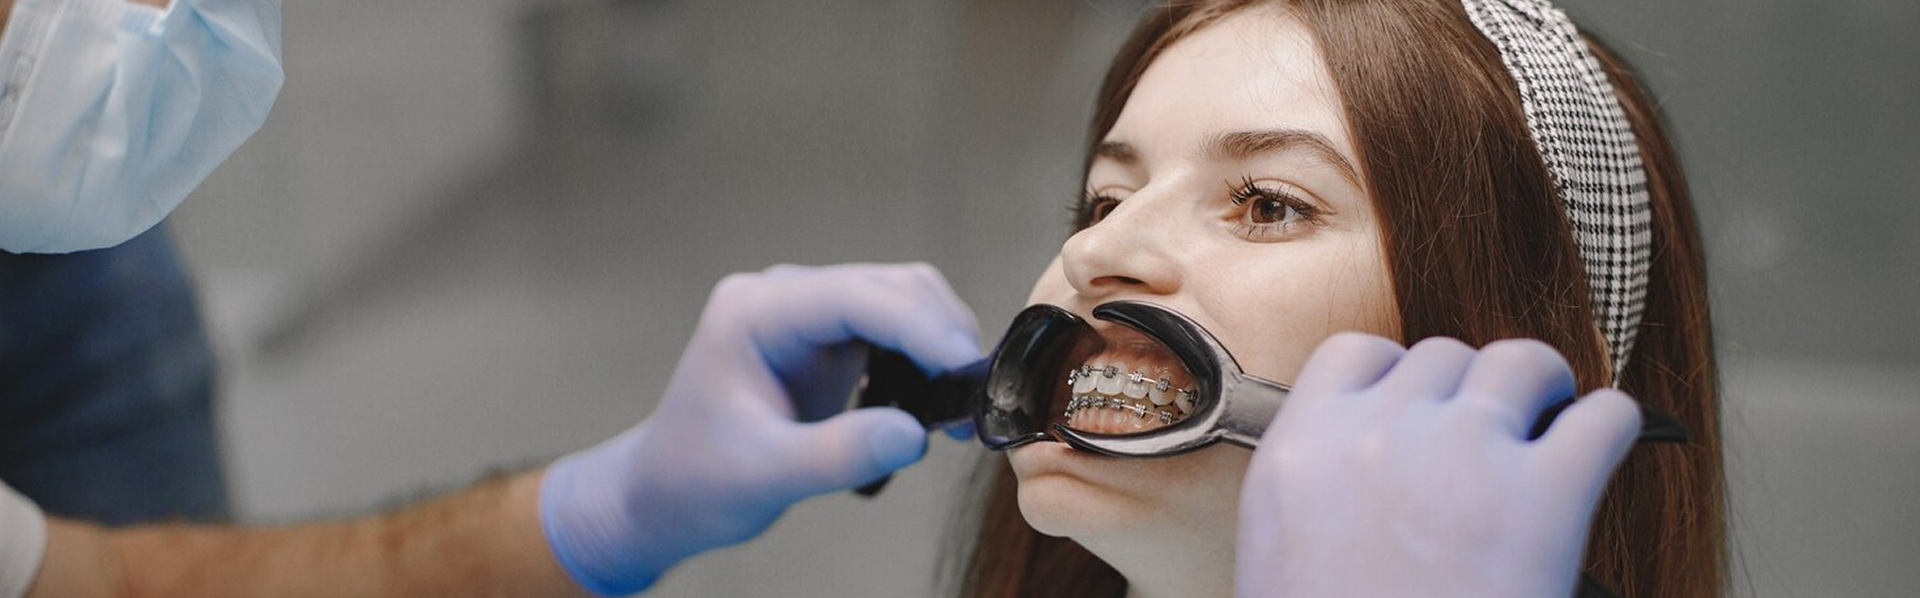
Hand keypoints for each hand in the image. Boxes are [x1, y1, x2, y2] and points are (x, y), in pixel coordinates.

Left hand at [538, 263, 981, 594]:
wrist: (665, 493)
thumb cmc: (696, 480)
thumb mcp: (765, 476)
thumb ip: (838, 454)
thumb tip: (914, 435)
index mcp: (754, 314)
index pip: (853, 297)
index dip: (918, 326)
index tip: (965, 366)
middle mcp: (783, 298)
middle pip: (889, 287)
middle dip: (940, 336)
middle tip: (974, 401)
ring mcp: (807, 314)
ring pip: (902, 300)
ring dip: (940, 345)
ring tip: (957, 410)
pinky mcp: (828, 337)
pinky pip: (895, 328)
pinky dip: (926, 358)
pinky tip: (933, 405)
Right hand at [1235, 335, 1641, 597]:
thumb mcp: (1283, 557)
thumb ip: (1325, 493)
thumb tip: (1377, 472)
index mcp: (1300, 453)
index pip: (1357, 354)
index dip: (1399, 375)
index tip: (1421, 406)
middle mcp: (1378, 434)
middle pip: (1443, 355)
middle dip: (1472, 391)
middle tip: (1493, 435)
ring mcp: (1463, 455)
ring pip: (1522, 361)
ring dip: (1541, 389)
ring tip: (1552, 423)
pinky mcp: (1547, 494)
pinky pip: (1604, 415)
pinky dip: (1612, 427)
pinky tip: (1602, 452)